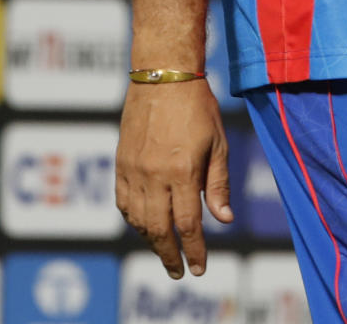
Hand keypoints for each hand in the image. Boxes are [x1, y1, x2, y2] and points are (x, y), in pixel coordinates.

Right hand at [116, 79, 232, 277]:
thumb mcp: (217, 142)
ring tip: (165, 249)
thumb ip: (218, 184)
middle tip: (179, 272)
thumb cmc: (197, 105)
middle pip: (159, 230)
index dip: (194, 250)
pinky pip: (124, 202)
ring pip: (139, 220)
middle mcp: (155, 175)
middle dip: (170, 255)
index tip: (198, 268)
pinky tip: (144, 224)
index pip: (187, 225)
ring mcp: (134, 170)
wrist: (163, 75)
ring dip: (152, 240)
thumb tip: (224, 219)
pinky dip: (134, 219)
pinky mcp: (121, 163)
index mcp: (183, 171)